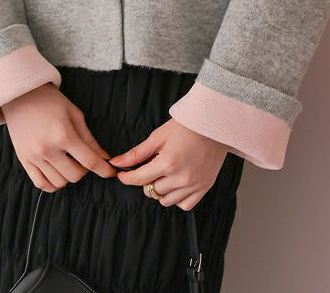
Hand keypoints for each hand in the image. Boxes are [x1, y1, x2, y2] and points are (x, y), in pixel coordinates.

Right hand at [1, 82, 117, 191]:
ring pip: (59, 182)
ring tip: (70, 162)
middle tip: (85, 159)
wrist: (22, 95)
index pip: (89, 161)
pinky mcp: (24, 160)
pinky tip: (58, 172)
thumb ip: (89, 139)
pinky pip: (41, 184)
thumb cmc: (51, 101)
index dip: (104, 169)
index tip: (112, 172)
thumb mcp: (75, 115)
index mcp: (63, 134)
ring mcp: (34, 156)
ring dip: (69, 176)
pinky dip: (53, 184)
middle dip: (85, 170)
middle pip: (75, 175)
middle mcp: (48, 149)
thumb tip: (104, 157)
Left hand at [108, 118, 229, 209]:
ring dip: (160, 190)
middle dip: (147, 180)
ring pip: (166, 201)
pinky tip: (176, 184)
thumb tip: (116, 163)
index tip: (122, 175)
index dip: (127, 178)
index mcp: (168, 162)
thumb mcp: (158, 136)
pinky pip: (184, 205)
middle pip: (152, 191)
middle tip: (153, 165)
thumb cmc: (185, 127)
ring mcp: (194, 184)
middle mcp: (181, 177)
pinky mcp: (204, 187)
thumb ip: (136, 153)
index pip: (139, 179)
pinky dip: (177, 198)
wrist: (214, 124)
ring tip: (165, 173)